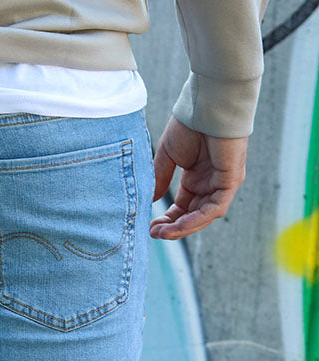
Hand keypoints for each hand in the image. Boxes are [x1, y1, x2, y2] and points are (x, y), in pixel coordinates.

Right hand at [149, 116, 247, 239]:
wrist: (208, 104)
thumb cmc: (190, 124)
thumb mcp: (168, 156)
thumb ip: (161, 179)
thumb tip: (151, 201)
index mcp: (197, 177)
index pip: (184, 207)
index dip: (168, 220)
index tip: (151, 228)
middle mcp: (210, 183)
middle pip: (193, 216)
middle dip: (173, 228)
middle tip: (154, 235)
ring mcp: (222, 184)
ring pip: (203, 216)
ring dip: (183, 228)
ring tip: (163, 234)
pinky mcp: (231, 182)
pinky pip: (214, 209)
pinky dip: (196, 220)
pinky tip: (178, 226)